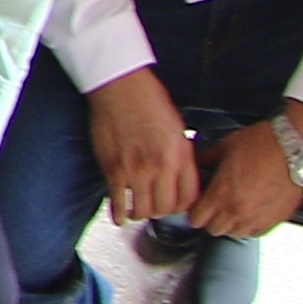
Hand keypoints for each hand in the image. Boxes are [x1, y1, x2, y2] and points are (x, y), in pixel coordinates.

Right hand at [83, 70, 198, 226]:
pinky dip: (119, 214)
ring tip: (138, 209)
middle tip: (156, 206)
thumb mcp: (178, 128)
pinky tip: (120, 216)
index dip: (183, 207)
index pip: (189, 199)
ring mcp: (136, 171)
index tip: (176, 205)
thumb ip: (181, 155)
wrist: (119, 87)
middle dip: (161, 210)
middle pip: (166, 208)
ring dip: (141, 213)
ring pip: (143, 210)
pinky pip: (118, 202)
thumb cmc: (148, 100)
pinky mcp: (113, 169)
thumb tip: (179, 175)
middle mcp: (161, 167)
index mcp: (180, 156)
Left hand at [189, 117, 302, 242]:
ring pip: (236, 234)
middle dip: (211, 219)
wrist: (293, 148)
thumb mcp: (226, 146)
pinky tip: (251, 213)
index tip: (197, 207)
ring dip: (231, 224)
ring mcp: (258, 217)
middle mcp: (238, 209)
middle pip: (214, 230)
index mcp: (221, 193)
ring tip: (233, 210)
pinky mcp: (276, 219)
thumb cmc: (263, 144)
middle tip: (214, 208)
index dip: (194, 212)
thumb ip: (207, 158)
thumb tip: (197, 162)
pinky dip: (251, 226)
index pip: (197, 218)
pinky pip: (258, 233)